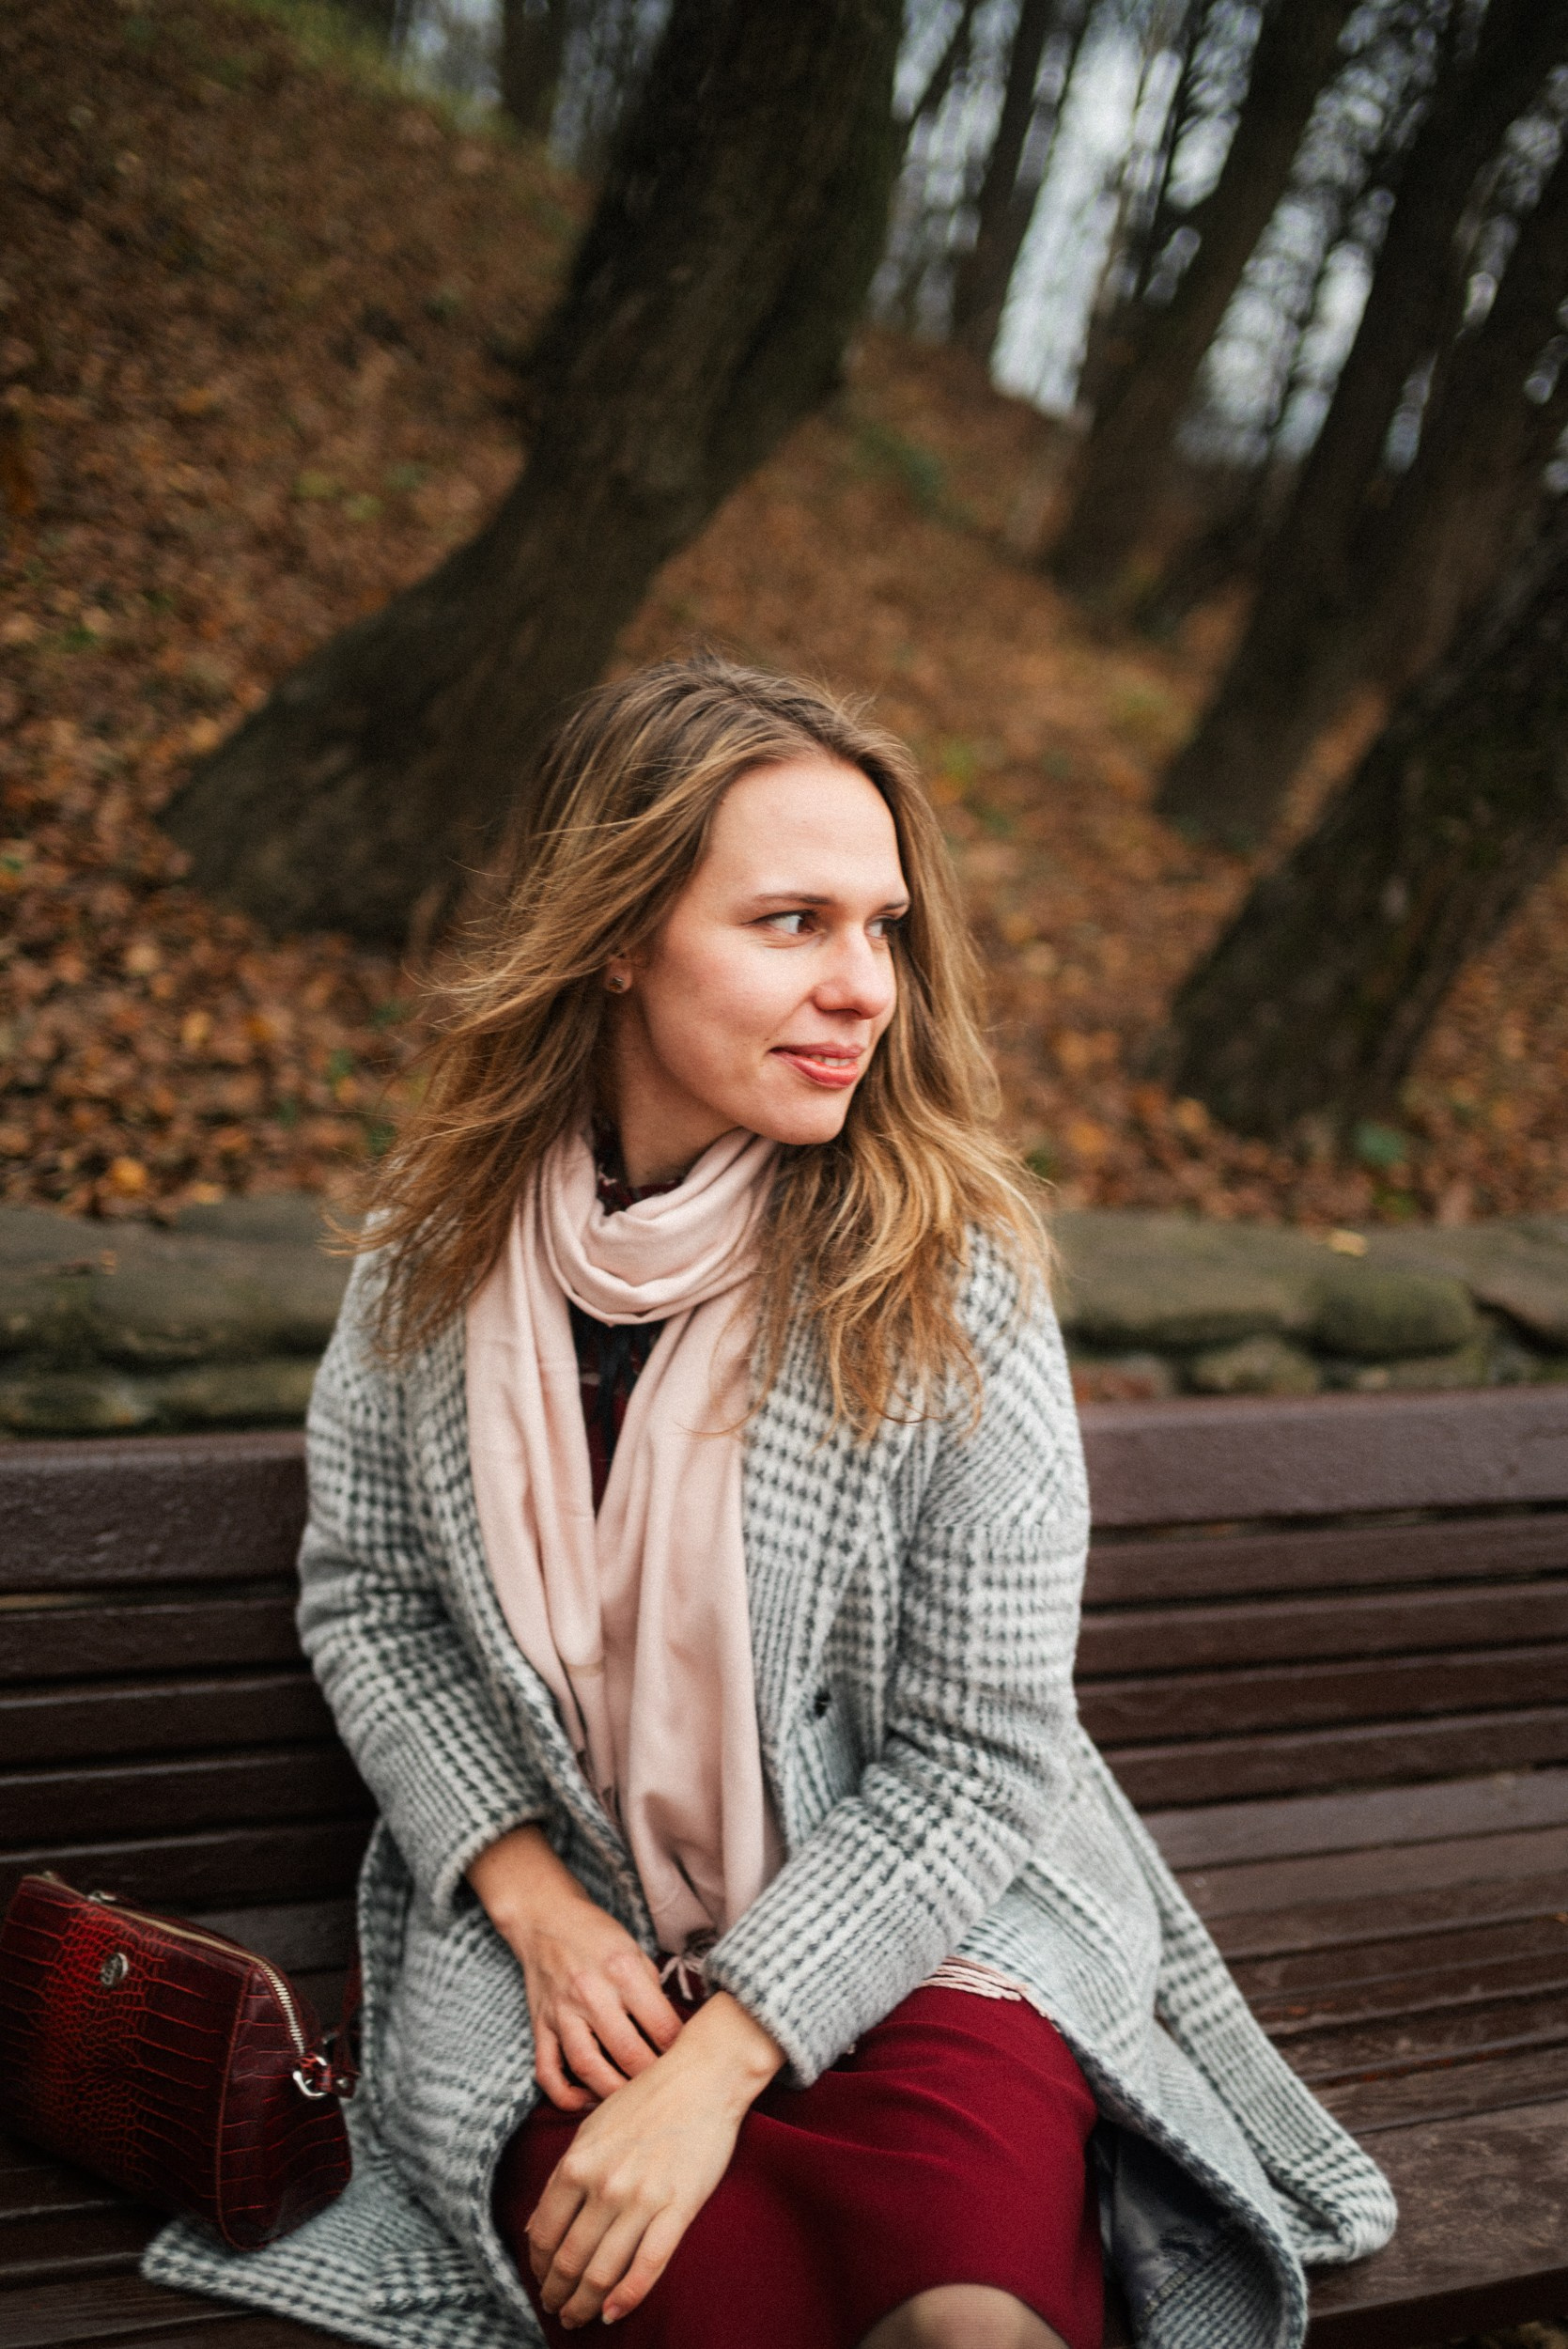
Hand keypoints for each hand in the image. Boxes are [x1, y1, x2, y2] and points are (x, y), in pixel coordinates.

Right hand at [468, 1826, 682, 2110]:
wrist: (545, 1918)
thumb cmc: (597, 1936)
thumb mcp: (635, 1951)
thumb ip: (653, 1991)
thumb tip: (676, 2035)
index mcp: (621, 1970)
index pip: (661, 2025)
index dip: (680, 2051)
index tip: (690, 2064)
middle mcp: (590, 1991)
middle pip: (628, 2052)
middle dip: (652, 2078)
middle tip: (667, 2089)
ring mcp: (561, 2012)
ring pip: (587, 2067)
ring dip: (613, 2093)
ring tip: (633, 2102)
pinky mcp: (539, 2026)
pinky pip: (547, 2072)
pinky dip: (565, 2096)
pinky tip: (587, 2101)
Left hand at [528, 1990, 783, 2328]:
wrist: (703, 2075)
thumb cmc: (645, 2098)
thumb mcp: (591, 2130)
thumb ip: (562, 2177)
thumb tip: (535, 2227)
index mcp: (578, 2163)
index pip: (543, 2234)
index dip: (538, 2268)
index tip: (541, 2281)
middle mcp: (604, 2184)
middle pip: (569, 2260)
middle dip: (557, 2294)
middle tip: (557, 2310)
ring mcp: (642, 2199)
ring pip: (602, 2271)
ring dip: (585, 2304)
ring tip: (579, 2317)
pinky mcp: (678, 2207)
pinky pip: (648, 2265)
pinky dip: (626, 2297)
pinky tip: (613, 2313)